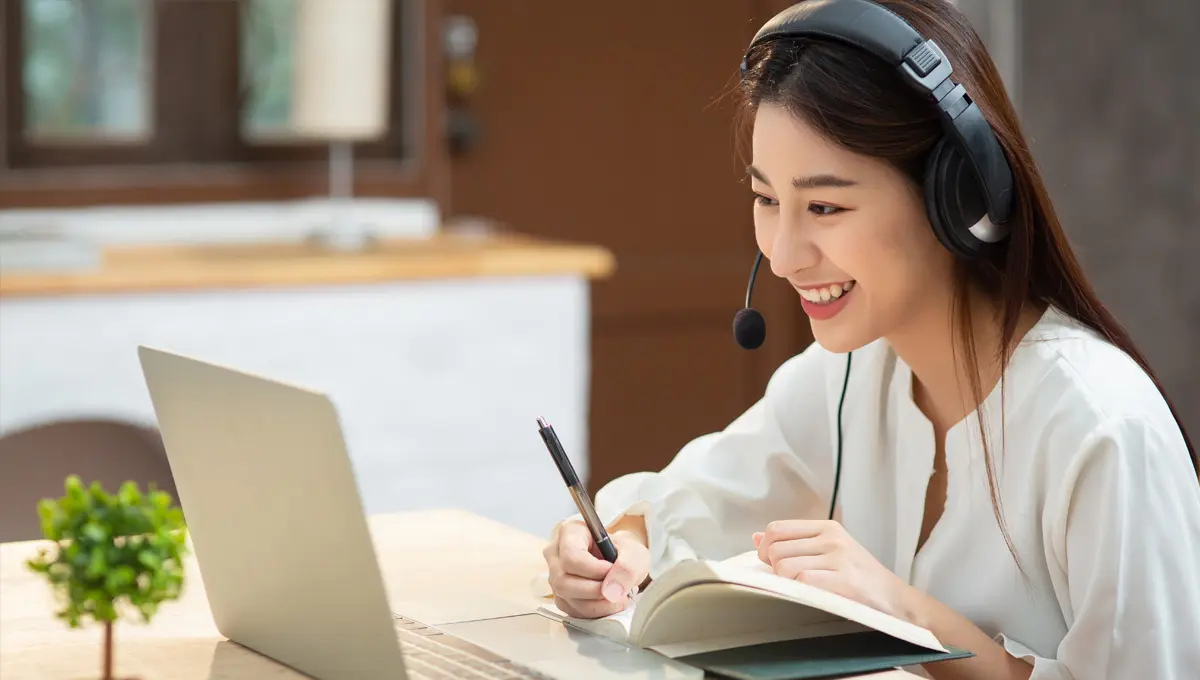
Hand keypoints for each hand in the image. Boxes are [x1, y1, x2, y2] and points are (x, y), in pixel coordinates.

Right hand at [543, 520, 649, 618]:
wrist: (622, 564)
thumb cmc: (624, 553)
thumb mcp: (635, 554)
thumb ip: (628, 567)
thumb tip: (611, 590)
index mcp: (570, 533)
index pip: (571, 556)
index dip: (594, 570)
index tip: (612, 571)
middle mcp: (556, 555)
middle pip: (564, 581)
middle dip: (596, 590)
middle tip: (619, 589)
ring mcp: (555, 578)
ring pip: (568, 599)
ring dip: (599, 604)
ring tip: (618, 595)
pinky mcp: (561, 598)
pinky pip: (573, 611)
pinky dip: (596, 611)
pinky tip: (609, 602)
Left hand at [754, 519, 915, 622]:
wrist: (899, 602)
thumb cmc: (861, 579)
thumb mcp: (829, 552)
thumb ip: (794, 543)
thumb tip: (757, 537)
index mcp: (827, 527)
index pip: (776, 529)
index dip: (766, 548)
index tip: (772, 564)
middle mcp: (832, 538)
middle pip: (776, 549)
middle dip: (775, 569)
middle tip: (791, 582)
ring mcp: (839, 558)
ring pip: (785, 566)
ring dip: (788, 583)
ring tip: (806, 590)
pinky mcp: (845, 581)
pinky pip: (802, 582)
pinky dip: (801, 592)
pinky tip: (816, 597)